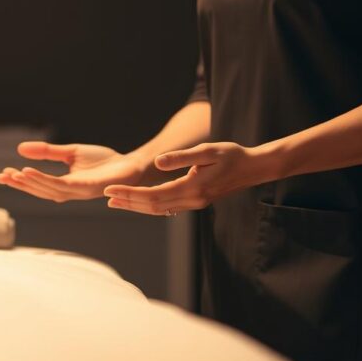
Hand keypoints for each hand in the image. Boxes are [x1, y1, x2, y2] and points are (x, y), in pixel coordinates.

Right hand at [0, 141, 146, 202]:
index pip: (38, 184)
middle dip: (21, 184)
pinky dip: (45, 180)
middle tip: (2, 176)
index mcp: (64, 184)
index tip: (2, 174)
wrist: (130, 164)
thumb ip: (47, 152)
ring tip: (15, 174)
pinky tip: (32, 172)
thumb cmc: (104, 161)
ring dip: (30, 183)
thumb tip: (20, 148)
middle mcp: (69, 191)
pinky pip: (61, 185)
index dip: (20, 181)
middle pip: (39, 190)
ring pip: (48, 190)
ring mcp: (78, 191)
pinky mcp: (87, 188)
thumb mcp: (70, 152)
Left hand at [102, 142, 278, 215]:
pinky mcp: (197, 201)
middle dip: (129, 202)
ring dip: (137, 206)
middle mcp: (193, 200)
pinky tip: (139, 201)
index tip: (111, 190)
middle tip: (106, 197)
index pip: (153, 195)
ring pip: (160, 209)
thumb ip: (182, 157)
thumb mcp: (207, 150)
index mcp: (193, 187)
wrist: (254, 168)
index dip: (130, 194)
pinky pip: (168, 207)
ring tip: (117, 201)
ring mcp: (195, 203)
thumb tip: (158, 162)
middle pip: (153, 206)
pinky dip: (150, 205)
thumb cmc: (232, 155)